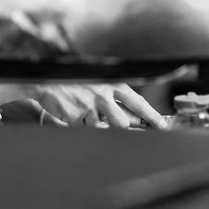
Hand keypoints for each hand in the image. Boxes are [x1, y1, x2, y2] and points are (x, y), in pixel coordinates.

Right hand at [29, 84, 166, 129]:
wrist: (46, 79)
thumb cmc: (75, 82)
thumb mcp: (99, 83)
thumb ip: (114, 99)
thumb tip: (133, 119)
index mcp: (113, 84)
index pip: (138, 102)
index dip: (152, 116)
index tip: (162, 126)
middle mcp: (104, 95)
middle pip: (122, 123)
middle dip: (122, 129)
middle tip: (120, 128)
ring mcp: (89, 106)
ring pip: (103, 128)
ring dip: (97, 125)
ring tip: (86, 113)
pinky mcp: (76, 117)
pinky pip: (84, 129)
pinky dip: (80, 125)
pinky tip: (72, 113)